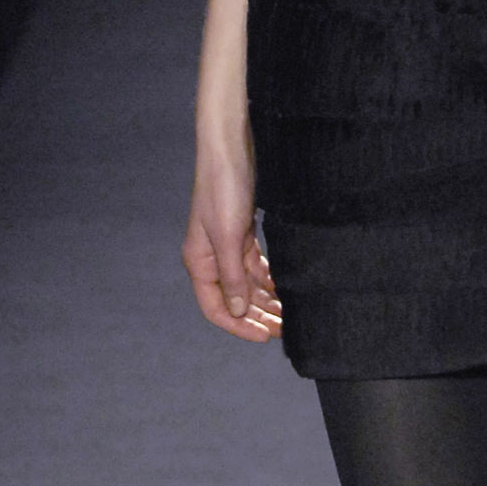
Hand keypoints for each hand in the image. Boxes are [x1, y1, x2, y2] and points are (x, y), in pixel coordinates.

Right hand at [182, 128, 283, 342]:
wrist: (231, 149)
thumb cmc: (222, 188)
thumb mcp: (228, 237)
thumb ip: (233, 276)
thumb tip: (237, 310)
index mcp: (199, 262)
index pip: (216, 308)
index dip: (238, 325)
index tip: (264, 336)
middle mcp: (212, 258)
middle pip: (234, 299)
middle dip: (257, 317)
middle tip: (282, 330)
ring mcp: (228, 246)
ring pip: (247, 285)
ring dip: (265, 301)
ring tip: (287, 315)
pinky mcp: (243, 233)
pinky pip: (256, 266)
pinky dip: (268, 280)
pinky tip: (284, 289)